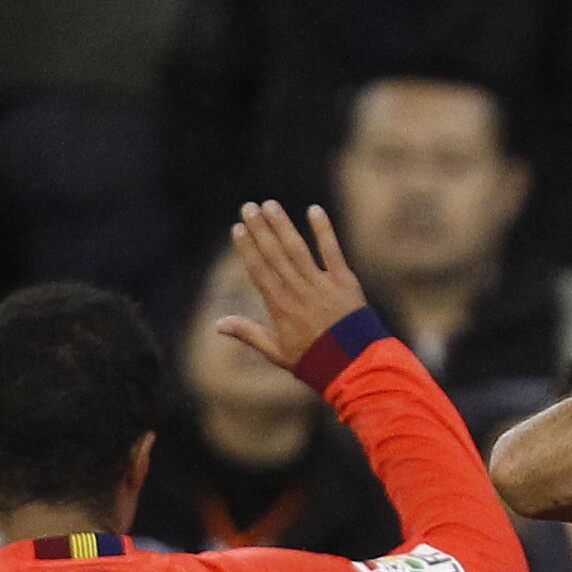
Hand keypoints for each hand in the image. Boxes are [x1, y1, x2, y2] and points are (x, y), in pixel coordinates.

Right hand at [217, 201, 369, 370]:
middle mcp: (298, 291)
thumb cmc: (313, 361)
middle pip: (275, 254)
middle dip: (260, 229)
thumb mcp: (276, 352)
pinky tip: (314, 210)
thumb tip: (217, 323)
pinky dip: (323, 230)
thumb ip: (248, 333)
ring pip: (298, 249)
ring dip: (283, 225)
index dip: (247, 248)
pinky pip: (332, 251)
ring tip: (270, 205)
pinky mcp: (344, 281)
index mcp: (280, 307)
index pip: (259, 270)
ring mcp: (321, 284)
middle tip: (248, 207)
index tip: (237, 229)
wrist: (353, 366)